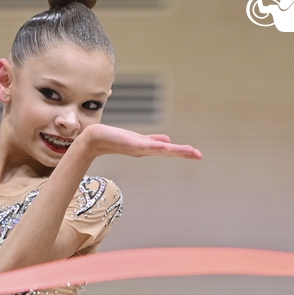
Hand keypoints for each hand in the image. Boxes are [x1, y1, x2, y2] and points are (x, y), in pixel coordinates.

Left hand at [77, 123, 202, 159]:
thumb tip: (168, 140)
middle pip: (167, 152)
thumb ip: (152, 140)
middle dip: (183, 153)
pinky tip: (167, 146)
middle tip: (200, 156)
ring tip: (191, 151)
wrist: (94, 139)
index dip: (183, 152)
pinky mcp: (130, 144)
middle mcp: (144, 149)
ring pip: (160, 150)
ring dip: (175, 151)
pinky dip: (157, 146)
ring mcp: (138, 147)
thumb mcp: (136, 139)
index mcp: (148, 148)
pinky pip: (146, 145)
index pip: (168, 150)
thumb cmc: (113, 139)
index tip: (197, 154)